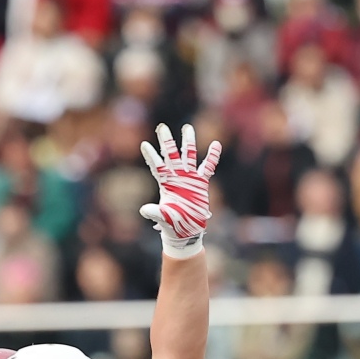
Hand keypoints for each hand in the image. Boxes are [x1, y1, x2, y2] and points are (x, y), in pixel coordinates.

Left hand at [139, 121, 221, 256]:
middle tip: (162, 127)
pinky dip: (212, 156)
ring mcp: (189, 178)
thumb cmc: (172, 225)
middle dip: (167, 142)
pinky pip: (208, 167)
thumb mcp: (163, 219)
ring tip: (187, 128)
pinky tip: (215, 144)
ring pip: (189, 156)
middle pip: (171, 155)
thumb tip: (144, 210)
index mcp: (165, 183)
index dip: (151, 156)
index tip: (144, 144)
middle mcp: (176, 177)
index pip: (157, 166)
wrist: (186, 231)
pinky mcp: (201, 183)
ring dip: (188, 142)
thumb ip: (155, 213)